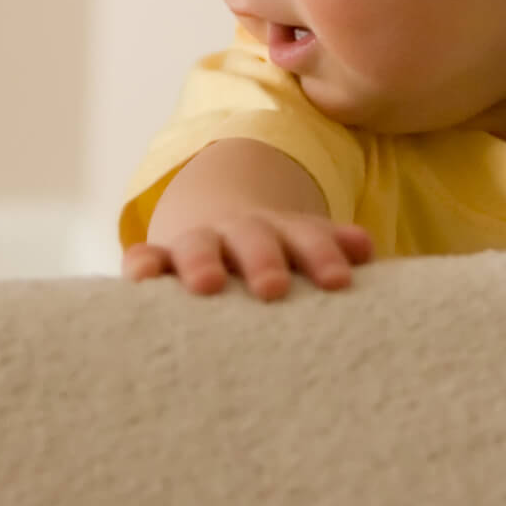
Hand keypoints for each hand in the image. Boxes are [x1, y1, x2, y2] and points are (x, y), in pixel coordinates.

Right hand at [123, 212, 373, 300]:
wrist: (219, 217)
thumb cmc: (275, 252)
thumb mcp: (304, 242)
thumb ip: (332, 246)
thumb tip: (364, 247)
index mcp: (282, 231)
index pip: (306, 238)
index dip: (322, 257)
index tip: (337, 282)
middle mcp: (239, 232)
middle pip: (253, 239)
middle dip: (263, 260)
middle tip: (273, 288)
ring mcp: (197, 242)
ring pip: (197, 245)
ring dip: (201, 261)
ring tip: (206, 284)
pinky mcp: (159, 258)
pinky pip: (147, 256)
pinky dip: (143, 264)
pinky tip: (140, 278)